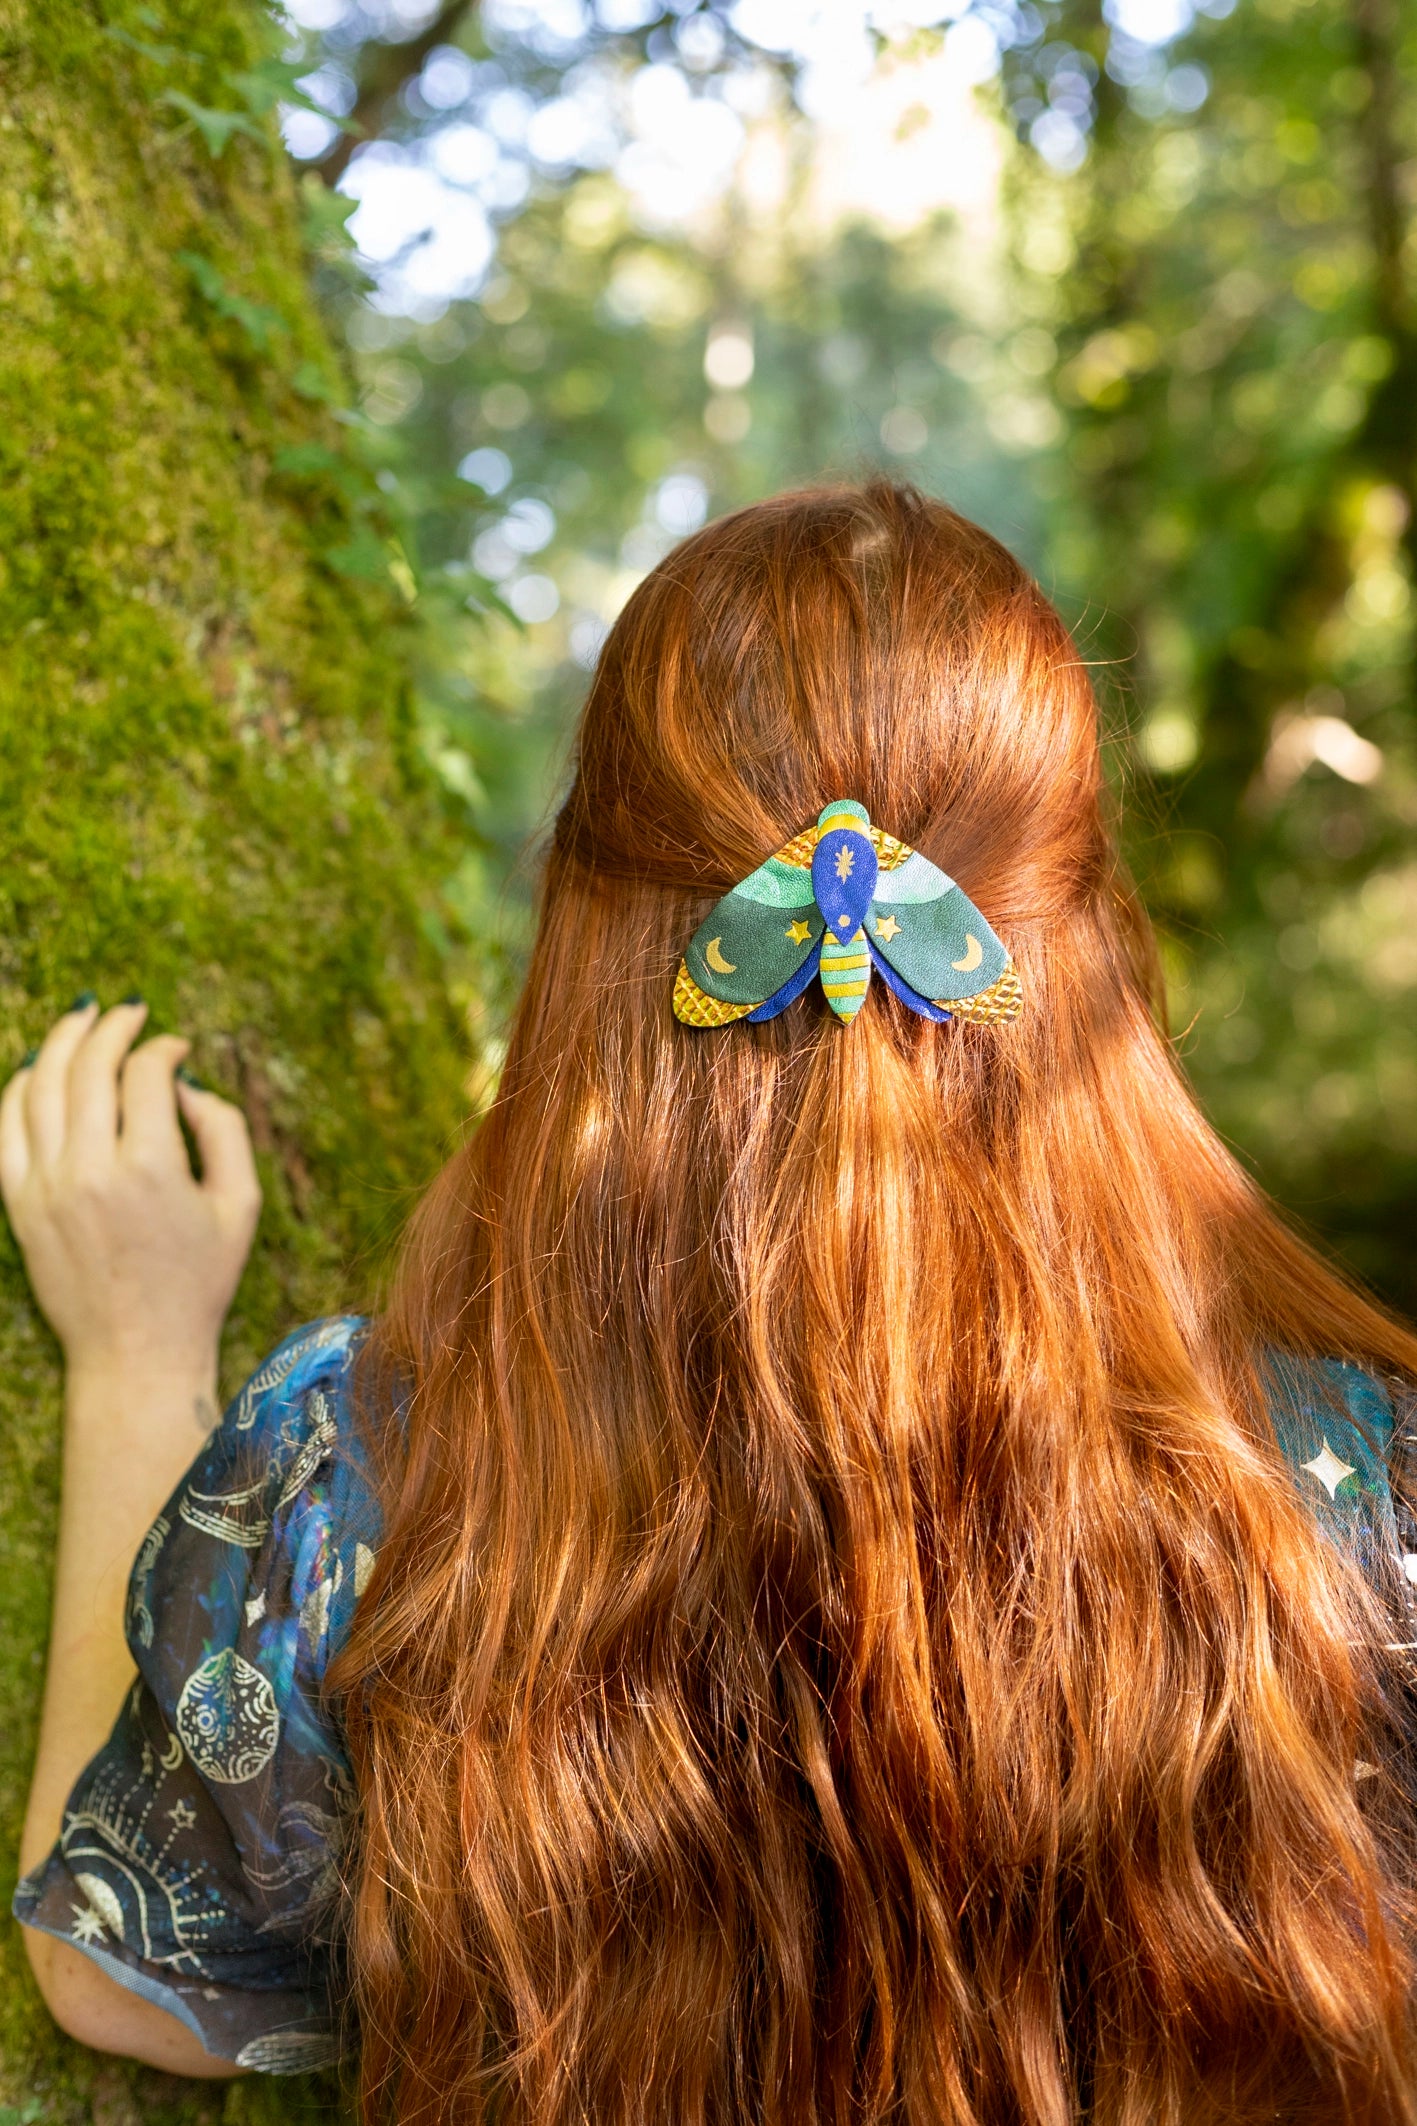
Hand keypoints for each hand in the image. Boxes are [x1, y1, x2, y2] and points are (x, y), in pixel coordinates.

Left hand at [0, 1000, 260, 1379]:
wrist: (136, 1352)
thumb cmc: (197, 1282)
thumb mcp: (240, 1205)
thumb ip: (223, 1129)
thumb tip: (184, 1083)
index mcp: (151, 1168)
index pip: (145, 1073)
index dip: (163, 1047)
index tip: (176, 1047)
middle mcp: (90, 1170)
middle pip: (90, 1065)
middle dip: (112, 1026)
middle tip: (129, 1010)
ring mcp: (46, 1186)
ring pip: (41, 1086)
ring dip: (63, 1041)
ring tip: (83, 1018)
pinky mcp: (19, 1204)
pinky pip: (6, 1126)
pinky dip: (19, 1086)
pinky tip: (39, 1067)